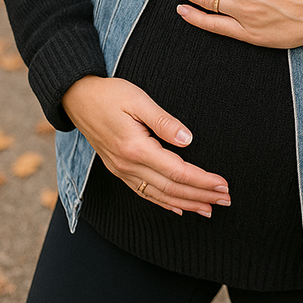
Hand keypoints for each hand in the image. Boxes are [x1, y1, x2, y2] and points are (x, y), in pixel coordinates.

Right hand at [61, 76, 229, 216]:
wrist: (77, 98)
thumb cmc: (109, 94)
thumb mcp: (138, 99)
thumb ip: (163, 121)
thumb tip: (188, 139)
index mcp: (135, 148)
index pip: (176, 171)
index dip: (202, 180)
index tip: (222, 184)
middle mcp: (128, 165)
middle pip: (171, 188)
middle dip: (201, 196)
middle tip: (226, 199)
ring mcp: (121, 171)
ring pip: (159, 195)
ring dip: (186, 203)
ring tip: (209, 208)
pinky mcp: (119, 170)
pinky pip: (144, 193)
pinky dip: (164, 203)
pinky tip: (179, 208)